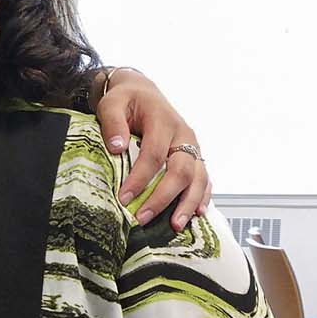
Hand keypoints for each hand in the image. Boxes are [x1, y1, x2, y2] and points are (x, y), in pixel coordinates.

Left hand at [94, 67, 211, 230]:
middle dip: (163, 197)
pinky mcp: (194, 156)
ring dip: (188, 203)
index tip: (123, 198)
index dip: (140, 178)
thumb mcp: (112, 103)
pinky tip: (197, 214)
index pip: (153, 154)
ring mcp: (192, 146)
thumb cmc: (126, 100)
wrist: (142, 92)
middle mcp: (183, 134)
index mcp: (163, 121)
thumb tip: (116, 147)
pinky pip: (204, 178)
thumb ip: (113, 123)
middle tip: (143, 218)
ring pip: (198, 177)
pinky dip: (203, 196)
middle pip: (181, 170)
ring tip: (175, 225)